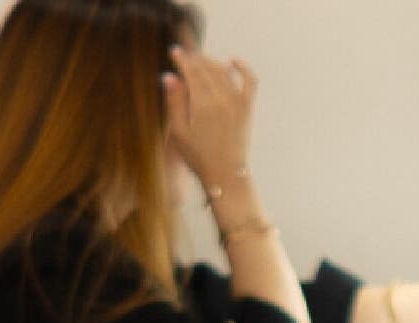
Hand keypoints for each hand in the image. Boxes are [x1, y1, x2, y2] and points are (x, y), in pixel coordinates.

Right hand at [161, 45, 256, 189]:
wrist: (225, 175)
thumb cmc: (198, 157)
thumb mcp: (179, 131)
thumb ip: (174, 102)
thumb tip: (169, 76)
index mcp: (202, 104)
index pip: (192, 72)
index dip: (182, 60)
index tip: (175, 52)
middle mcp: (221, 99)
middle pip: (207, 69)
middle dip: (194, 59)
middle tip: (185, 56)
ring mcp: (237, 102)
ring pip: (223, 71)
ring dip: (211, 62)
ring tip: (200, 61)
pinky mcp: (247, 107)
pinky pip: (249, 80)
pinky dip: (243, 68)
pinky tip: (233, 61)